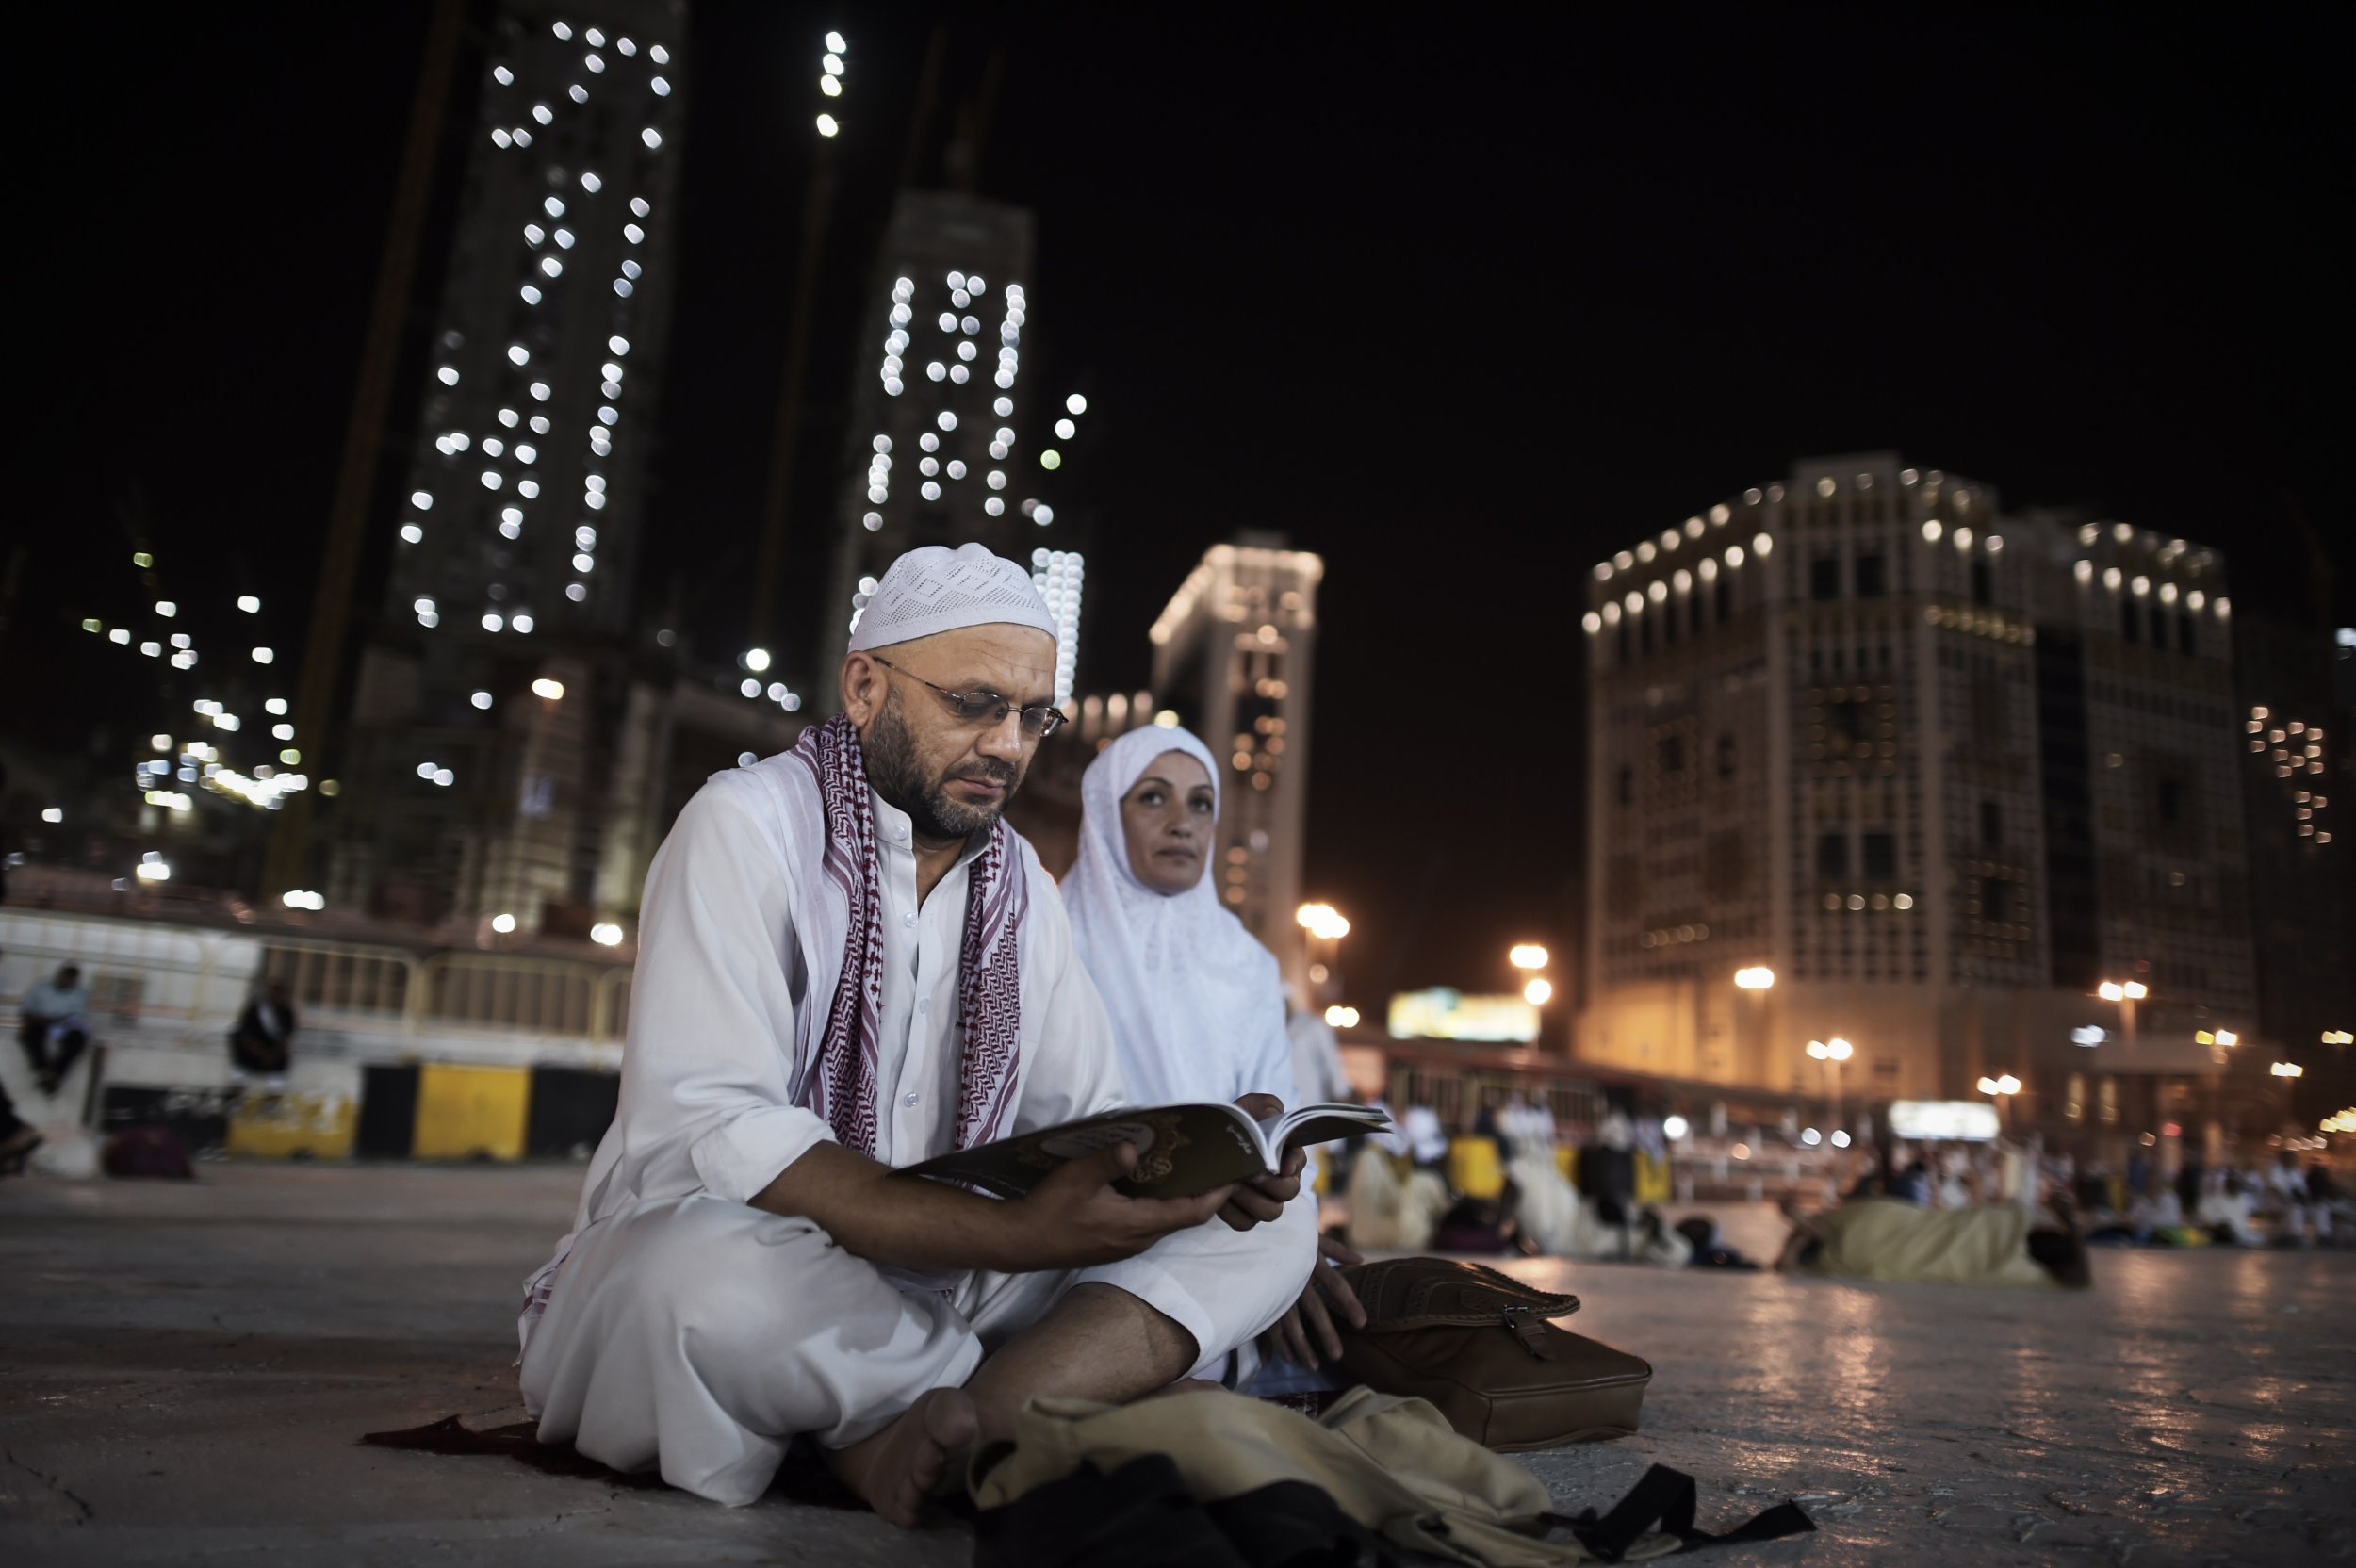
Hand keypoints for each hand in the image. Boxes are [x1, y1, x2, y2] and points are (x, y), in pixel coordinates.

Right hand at [1005, 1140, 1235, 1269]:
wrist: (1019, 1242)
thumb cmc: (1049, 1210)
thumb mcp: (1077, 1178)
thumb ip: (1108, 1161)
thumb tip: (1134, 1146)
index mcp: (1138, 1224)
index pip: (1191, 1213)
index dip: (1216, 1195)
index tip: (1233, 1175)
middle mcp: (1138, 1239)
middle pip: (1183, 1218)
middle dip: (1202, 1194)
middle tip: (1214, 1165)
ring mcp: (1125, 1245)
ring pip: (1164, 1221)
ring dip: (1179, 1199)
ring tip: (1187, 1168)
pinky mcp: (1113, 1244)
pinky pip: (1147, 1224)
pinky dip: (1159, 1205)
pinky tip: (1149, 1184)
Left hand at [1219, 1094, 1300, 1230]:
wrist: (1211, 1139)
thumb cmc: (1238, 1122)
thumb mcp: (1252, 1105)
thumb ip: (1268, 1107)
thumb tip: (1274, 1117)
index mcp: (1287, 1155)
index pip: (1298, 1163)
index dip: (1292, 1164)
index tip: (1280, 1164)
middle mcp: (1281, 1181)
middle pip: (1288, 1193)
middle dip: (1270, 1184)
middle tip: (1251, 1174)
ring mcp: (1264, 1200)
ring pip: (1270, 1212)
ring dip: (1252, 1199)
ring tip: (1234, 1184)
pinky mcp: (1244, 1215)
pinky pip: (1245, 1223)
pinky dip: (1234, 1213)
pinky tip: (1223, 1197)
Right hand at [1259, 1233, 1366, 1367]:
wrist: (1249, 1227)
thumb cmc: (1284, 1231)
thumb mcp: (1310, 1236)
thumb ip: (1336, 1249)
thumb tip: (1360, 1259)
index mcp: (1311, 1261)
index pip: (1336, 1285)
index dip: (1349, 1303)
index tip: (1362, 1324)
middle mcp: (1295, 1277)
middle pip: (1314, 1309)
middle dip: (1326, 1334)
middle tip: (1337, 1356)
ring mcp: (1275, 1288)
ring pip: (1289, 1322)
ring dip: (1300, 1346)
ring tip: (1312, 1366)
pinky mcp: (1258, 1296)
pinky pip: (1268, 1322)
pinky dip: (1276, 1342)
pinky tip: (1286, 1357)